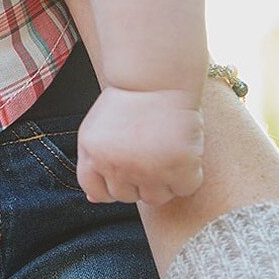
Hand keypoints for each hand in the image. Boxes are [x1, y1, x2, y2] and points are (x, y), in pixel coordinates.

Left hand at [77, 86, 204, 205]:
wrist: (155, 78)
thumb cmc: (126, 103)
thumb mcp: (95, 130)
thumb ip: (91, 165)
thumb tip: (94, 201)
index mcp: (93, 155)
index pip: (97, 192)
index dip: (111, 185)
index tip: (123, 167)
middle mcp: (118, 166)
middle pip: (128, 197)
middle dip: (136, 180)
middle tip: (146, 154)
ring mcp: (149, 169)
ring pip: (157, 197)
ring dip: (162, 181)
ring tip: (163, 152)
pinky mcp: (180, 166)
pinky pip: (185, 188)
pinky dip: (187, 176)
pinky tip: (182, 152)